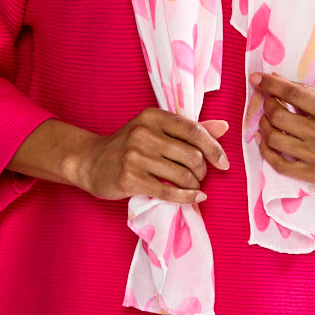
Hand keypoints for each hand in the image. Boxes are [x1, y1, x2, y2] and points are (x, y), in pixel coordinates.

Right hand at [9, 113, 228, 205]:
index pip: (193, 130)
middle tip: (199, 176)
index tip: (224, 163)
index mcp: (153, 116)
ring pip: (182, 174)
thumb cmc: (129, 146)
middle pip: (191, 155)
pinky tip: (194, 198)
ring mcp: (135, 156)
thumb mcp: (156, 130)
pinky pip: (167, 191)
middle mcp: (143, 133)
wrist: (90, 162)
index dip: (213, 148)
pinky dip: (185, 197)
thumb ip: (189, 129)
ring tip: (192, 186)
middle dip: (202, 170)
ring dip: (194, 185)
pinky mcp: (130, 179)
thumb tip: (224, 126)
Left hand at [251, 72, 314, 199]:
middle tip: (267, 101)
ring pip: (275, 140)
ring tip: (266, 121)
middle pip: (279, 116)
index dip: (270, 84)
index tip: (256, 78)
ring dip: (264, 127)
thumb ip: (313, 93)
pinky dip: (266, 152)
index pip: (292, 93)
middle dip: (267, 104)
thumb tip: (282, 81)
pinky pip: (280, 165)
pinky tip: (265, 143)